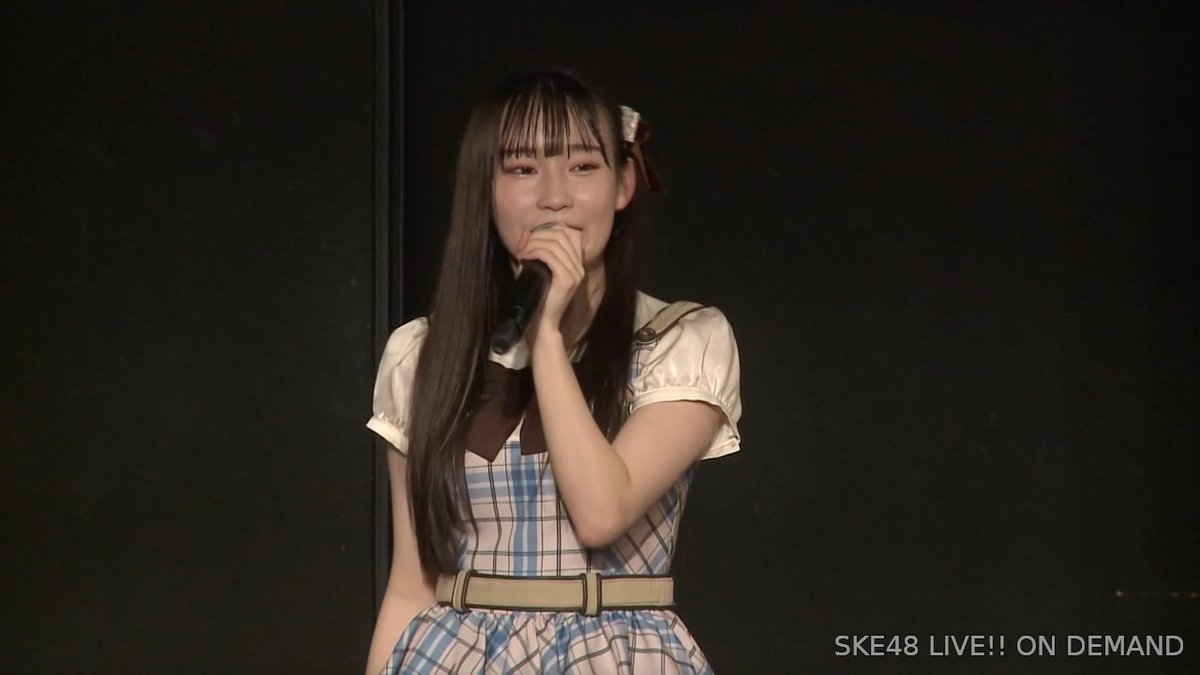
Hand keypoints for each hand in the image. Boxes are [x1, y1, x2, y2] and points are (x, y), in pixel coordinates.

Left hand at [516, 223, 584, 343]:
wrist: (542, 324)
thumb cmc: (538, 298)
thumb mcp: (537, 270)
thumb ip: (534, 252)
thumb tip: (526, 233)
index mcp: (576, 264)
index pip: (568, 234)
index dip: (548, 230)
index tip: (531, 238)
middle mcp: (579, 267)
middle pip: (561, 235)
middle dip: (539, 235)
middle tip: (523, 246)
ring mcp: (575, 273)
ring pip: (554, 244)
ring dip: (534, 244)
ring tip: (522, 253)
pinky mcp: (567, 280)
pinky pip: (550, 256)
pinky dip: (534, 252)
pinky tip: (524, 258)